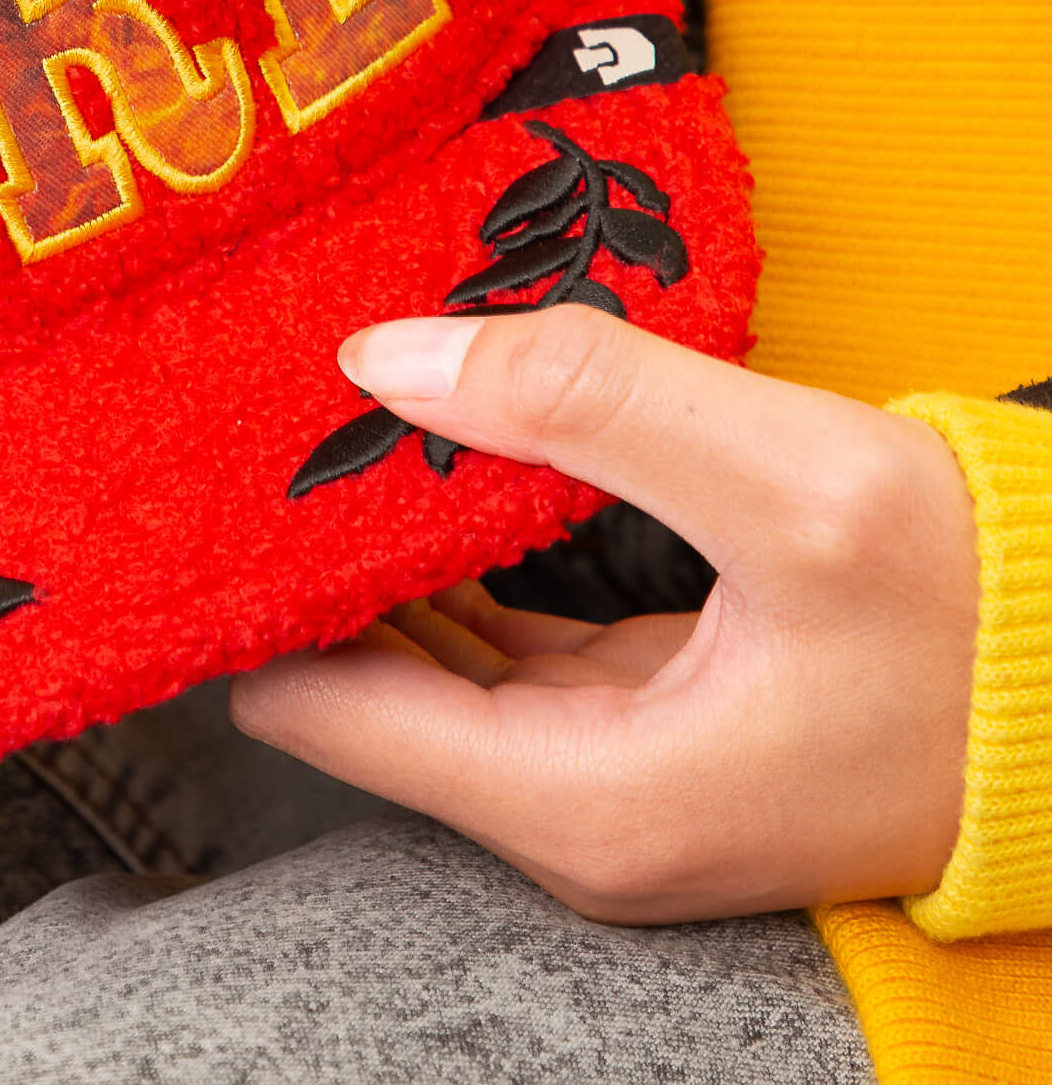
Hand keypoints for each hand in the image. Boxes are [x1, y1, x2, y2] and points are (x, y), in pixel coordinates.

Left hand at [231, 306, 979, 922]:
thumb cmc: (984, 618)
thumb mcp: (792, 484)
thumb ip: (584, 402)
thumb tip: (386, 356)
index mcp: (578, 799)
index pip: (320, 710)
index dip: (248, 597)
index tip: (196, 483)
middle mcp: (569, 812)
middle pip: (359, 682)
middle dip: (303, 555)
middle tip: (239, 421)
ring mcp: (602, 772)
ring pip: (425, 655)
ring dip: (376, 546)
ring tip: (306, 424)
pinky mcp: (636, 723)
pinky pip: (496, 642)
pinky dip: (452, 557)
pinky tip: (420, 461)